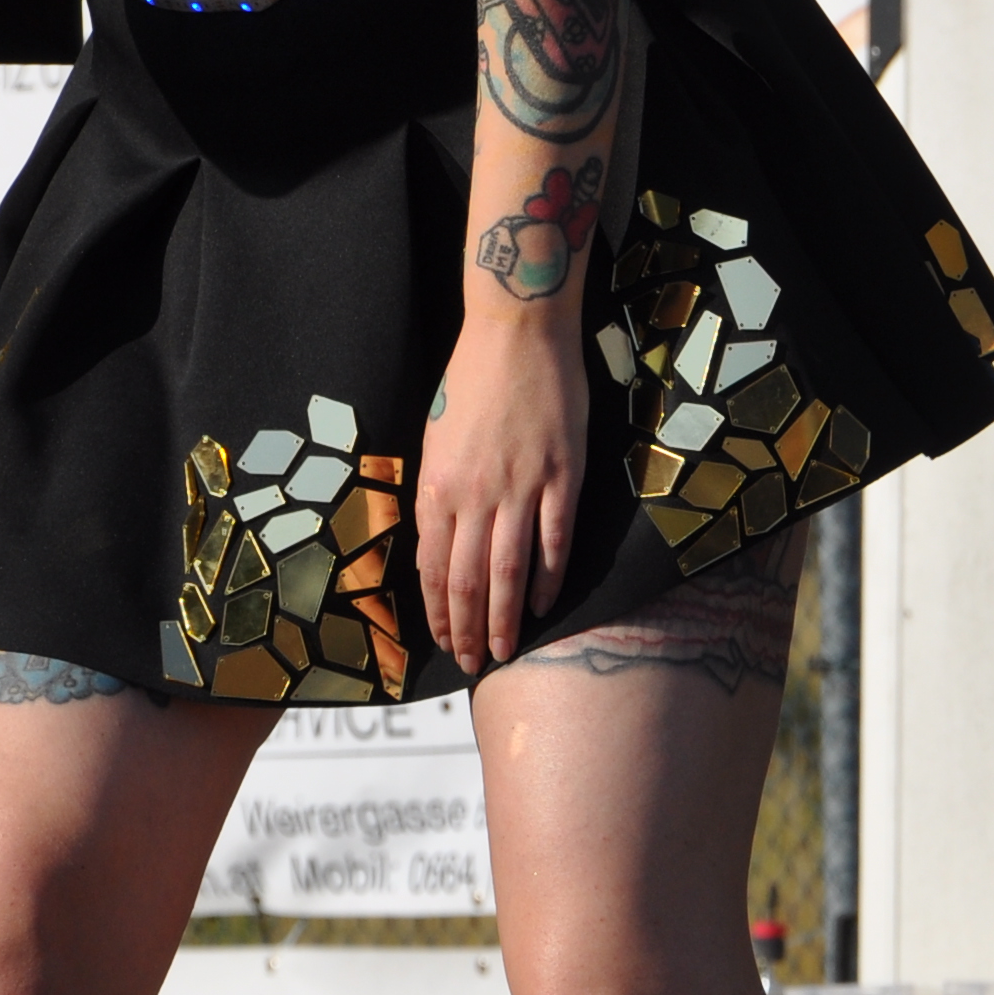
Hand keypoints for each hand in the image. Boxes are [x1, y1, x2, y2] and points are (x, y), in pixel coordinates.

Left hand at [415, 308, 581, 676]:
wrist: (515, 331)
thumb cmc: (471, 380)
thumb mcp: (436, 439)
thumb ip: (438, 493)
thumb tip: (440, 544)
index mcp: (436, 486)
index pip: (432, 568)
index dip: (438, 613)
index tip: (444, 642)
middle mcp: (473, 494)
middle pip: (468, 581)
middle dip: (468, 630)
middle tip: (474, 663)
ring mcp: (519, 486)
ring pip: (509, 572)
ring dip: (506, 618)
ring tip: (506, 650)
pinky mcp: (560, 476)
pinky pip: (553, 540)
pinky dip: (549, 579)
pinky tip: (547, 605)